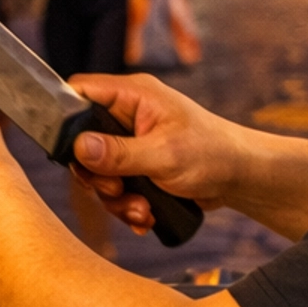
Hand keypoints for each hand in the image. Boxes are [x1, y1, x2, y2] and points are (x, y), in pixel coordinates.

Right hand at [66, 73, 241, 233]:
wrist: (241, 178)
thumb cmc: (213, 153)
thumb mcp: (164, 155)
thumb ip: (119, 153)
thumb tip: (79, 148)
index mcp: (133, 95)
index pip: (81, 91)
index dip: (66, 115)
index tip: (71, 151)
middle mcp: (128, 115)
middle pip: (83, 140)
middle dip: (97, 174)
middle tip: (116, 189)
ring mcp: (132, 141)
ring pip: (99, 170)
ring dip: (115, 197)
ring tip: (140, 209)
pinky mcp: (138, 165)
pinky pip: (116, 185)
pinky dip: (126, 205)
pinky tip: (145, 215)